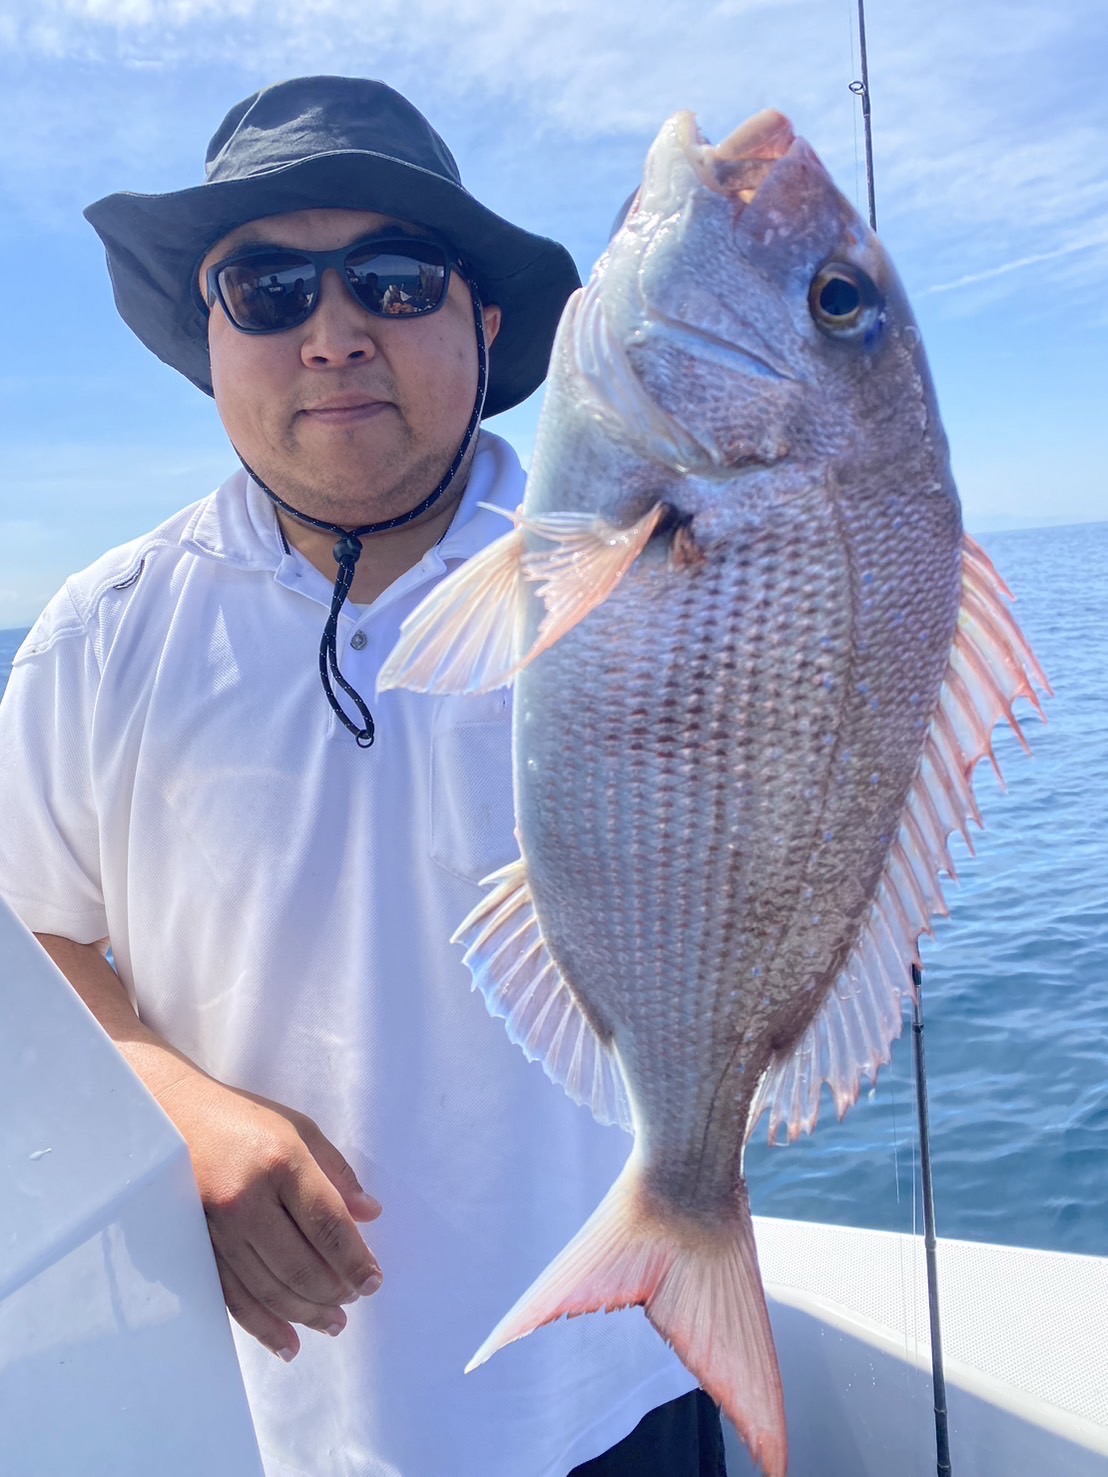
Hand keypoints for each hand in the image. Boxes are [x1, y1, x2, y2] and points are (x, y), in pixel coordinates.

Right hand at [158, 1075, 382, 1360]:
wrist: (167, 1117)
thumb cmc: (241, 1119)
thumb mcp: (298, 1129)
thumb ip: (337, 1173)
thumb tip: (371, 1215)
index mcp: (281, 1162)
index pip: (327, 1224)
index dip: (354, 1260)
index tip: (373, 1283)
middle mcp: (246, 1199)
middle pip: (299, 1265)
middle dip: (333, 1293)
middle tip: (353, 1303)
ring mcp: (215, 1228)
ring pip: (267, 1289)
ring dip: (304, 1314)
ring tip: (331, 1324)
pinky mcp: (193, 1248)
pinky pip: (231, 1297)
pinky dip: (262, 1326)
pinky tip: (287, 1342)